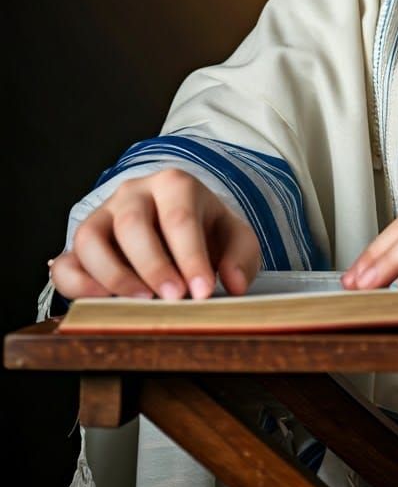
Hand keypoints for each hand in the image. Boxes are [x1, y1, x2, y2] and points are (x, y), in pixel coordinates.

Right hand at [50, 169, 260, 300]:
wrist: (181, 228)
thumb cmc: (209, 232)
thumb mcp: (236, 238)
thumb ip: (241, 257)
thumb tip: (234, 284)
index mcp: (174, 184)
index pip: (179, 218)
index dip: (191, 257)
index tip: (203, 292)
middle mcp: (133, 193)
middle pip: (133, 225)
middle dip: (153, 266)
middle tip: (174, 299)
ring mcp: (102, 214)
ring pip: (90, 239)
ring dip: (114, 276)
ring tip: (142, 303)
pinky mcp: (83, 242)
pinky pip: (67, 263)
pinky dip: (78, 285)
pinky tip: (103, 303)